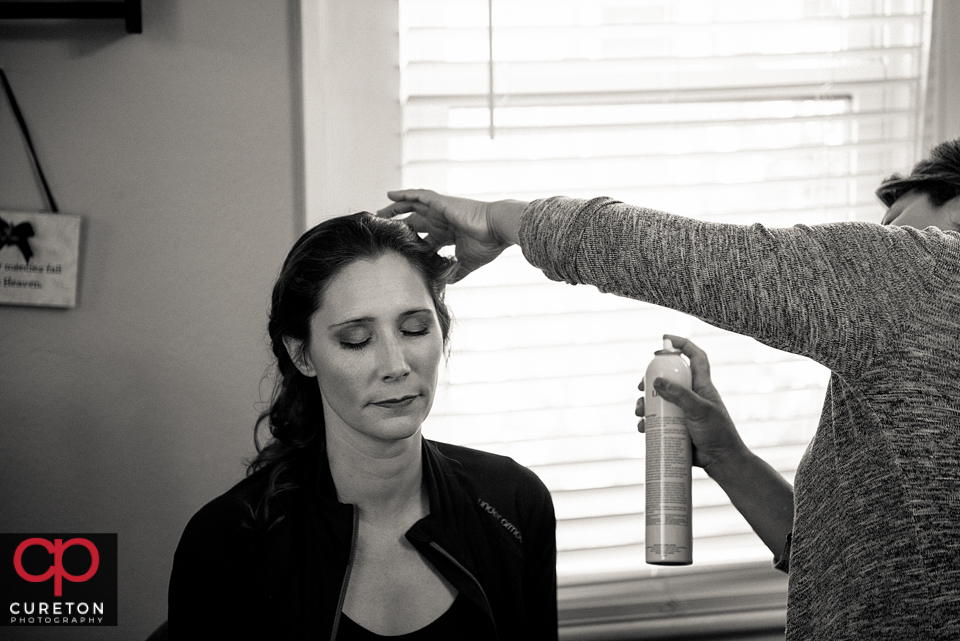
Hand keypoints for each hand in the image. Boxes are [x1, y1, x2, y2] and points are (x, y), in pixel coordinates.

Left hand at [377, 189, 523, 281]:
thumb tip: (445, 283)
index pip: (425, 238)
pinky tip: (390, 195)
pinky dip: (404, 194)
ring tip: (379, 212)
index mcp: (448, 234)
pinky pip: (418, 195)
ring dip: (395, 209)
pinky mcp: (440, 202)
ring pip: (412, 206)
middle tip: (381, 229)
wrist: (497, 229)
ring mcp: (440, 210)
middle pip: (414, 221)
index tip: (397, 249)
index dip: (411, 243)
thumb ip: (455, 271)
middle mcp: (442, 220)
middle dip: (398, 225)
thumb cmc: (487, 244)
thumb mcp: (467, 262)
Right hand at [636, 335, 746, 475]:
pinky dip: (647, 422)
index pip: (695, 357)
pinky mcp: (676, 427)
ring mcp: (683, 411)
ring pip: (659, 400)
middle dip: (652, 380)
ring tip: (640, 411)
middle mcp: (691, 396)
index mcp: (702, 386)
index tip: (665, 339)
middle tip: (641, 387)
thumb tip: (657, 381)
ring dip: (646, 404)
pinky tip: (642, 428)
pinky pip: (658, 420)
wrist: (721, 462)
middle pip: (669, 378)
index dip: (683, 344)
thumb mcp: (699, 410)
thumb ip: (680, 395)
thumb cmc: (717, 434)